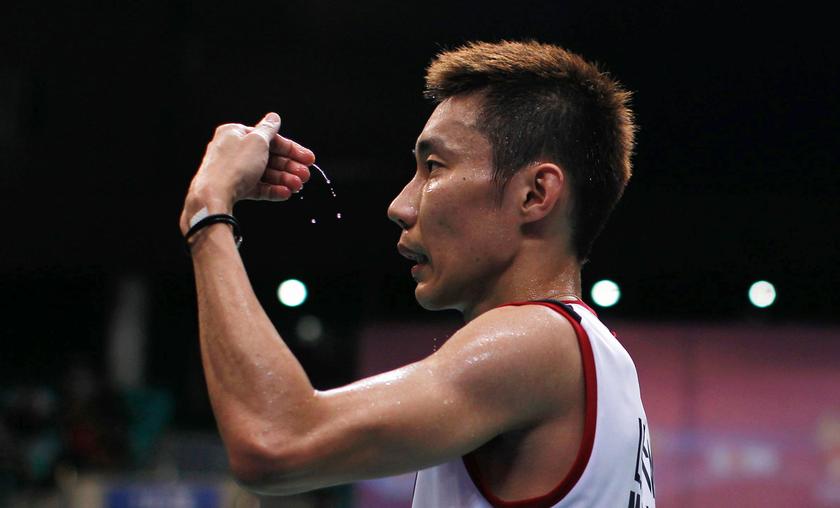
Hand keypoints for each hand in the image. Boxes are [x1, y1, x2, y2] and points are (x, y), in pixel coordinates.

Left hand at [180, 112, 314, 234]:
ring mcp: (234, 171)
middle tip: (306, 175)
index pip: (269, 139)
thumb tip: (274, 117)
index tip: (308, 158)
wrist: (213, 196)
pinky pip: (258, 187)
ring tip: (298, 186)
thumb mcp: (257, 141)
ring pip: (265, 174)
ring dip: (284, 179)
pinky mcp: (235, 188)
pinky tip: (286, 193)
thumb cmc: (233, 166)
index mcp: (236, 134)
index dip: (291, 148)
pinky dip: (273, 190)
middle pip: (269, 157)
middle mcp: (234, 151)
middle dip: (289, 166)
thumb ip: (268, 129)